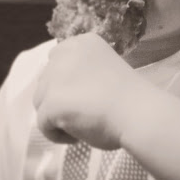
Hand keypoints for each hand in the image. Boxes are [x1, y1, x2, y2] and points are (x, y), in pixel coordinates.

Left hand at [33, 33, 146, 149]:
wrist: (139, 113)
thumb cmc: (130, 98)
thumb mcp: (105, 70)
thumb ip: (83, 72)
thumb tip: (63, 91)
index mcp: (81, 43)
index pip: (56, 61)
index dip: (66, 83)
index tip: (86, 96)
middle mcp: (64, 54)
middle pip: (46, 83)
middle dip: (60, 100)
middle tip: (86, 113)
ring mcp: (55, 78)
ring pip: (40, 103)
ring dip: (57, 117)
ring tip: (83, 124)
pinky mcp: (51, 102)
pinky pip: (43, 124)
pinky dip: (58, 135)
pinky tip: (78, 136)